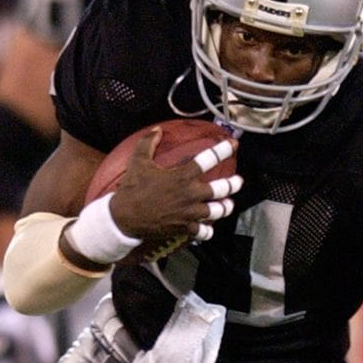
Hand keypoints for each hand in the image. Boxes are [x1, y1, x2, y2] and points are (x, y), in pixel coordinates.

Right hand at [111, 127, 241, 243]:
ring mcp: (190, 213)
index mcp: (183, 176)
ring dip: (225, 207)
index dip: (224, 149)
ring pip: (217, 211)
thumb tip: (157, 130)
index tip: (234, 145)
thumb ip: (148, 143)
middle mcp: (191, 194)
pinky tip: (209, 227)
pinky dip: (208, 230)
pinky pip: (203, 232)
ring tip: (228, 205)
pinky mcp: (184, 228)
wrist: (124, 217)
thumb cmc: (132, 188)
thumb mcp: (138, 161)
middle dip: (233, 184)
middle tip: (238, 182)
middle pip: (222, 189)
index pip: (209, 159)